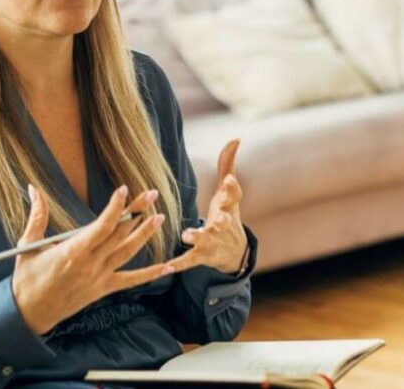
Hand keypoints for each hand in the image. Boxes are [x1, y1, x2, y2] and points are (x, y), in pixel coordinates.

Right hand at [10, 183, 171, 334]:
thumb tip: (33, 187)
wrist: (29, 315)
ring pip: (127, 252)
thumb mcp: (28, 245)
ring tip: (160, 218)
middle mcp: (90, 264)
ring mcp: (99, 277)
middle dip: (137, 213)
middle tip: (152, 194)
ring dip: (145, 235)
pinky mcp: (102, 289)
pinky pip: (130, 281)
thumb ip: (37, 215)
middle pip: (119, 234)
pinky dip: (150, 274)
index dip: (115, 207)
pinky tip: (168, 267)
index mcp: (72, 251)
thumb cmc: (27, 279)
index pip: (101, 226)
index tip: (124, 190)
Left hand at [166, 139, 247, 274]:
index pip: (234, 197)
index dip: (233, 188)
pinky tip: (167, 266)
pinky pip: (189, 261)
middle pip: (224, 222)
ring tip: (187, 234)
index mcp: (229, 208)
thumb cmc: (227, 214)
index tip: (230, 180)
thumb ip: (228, 164)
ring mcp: (212, 242)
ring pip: (205, 240)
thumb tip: (236, 137)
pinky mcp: (200, 256)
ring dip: (197, 237)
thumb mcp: (229, 191)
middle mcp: (223, 226)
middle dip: (222, 221)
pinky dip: (179, 264)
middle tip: (218, 218)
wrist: (233, 253)